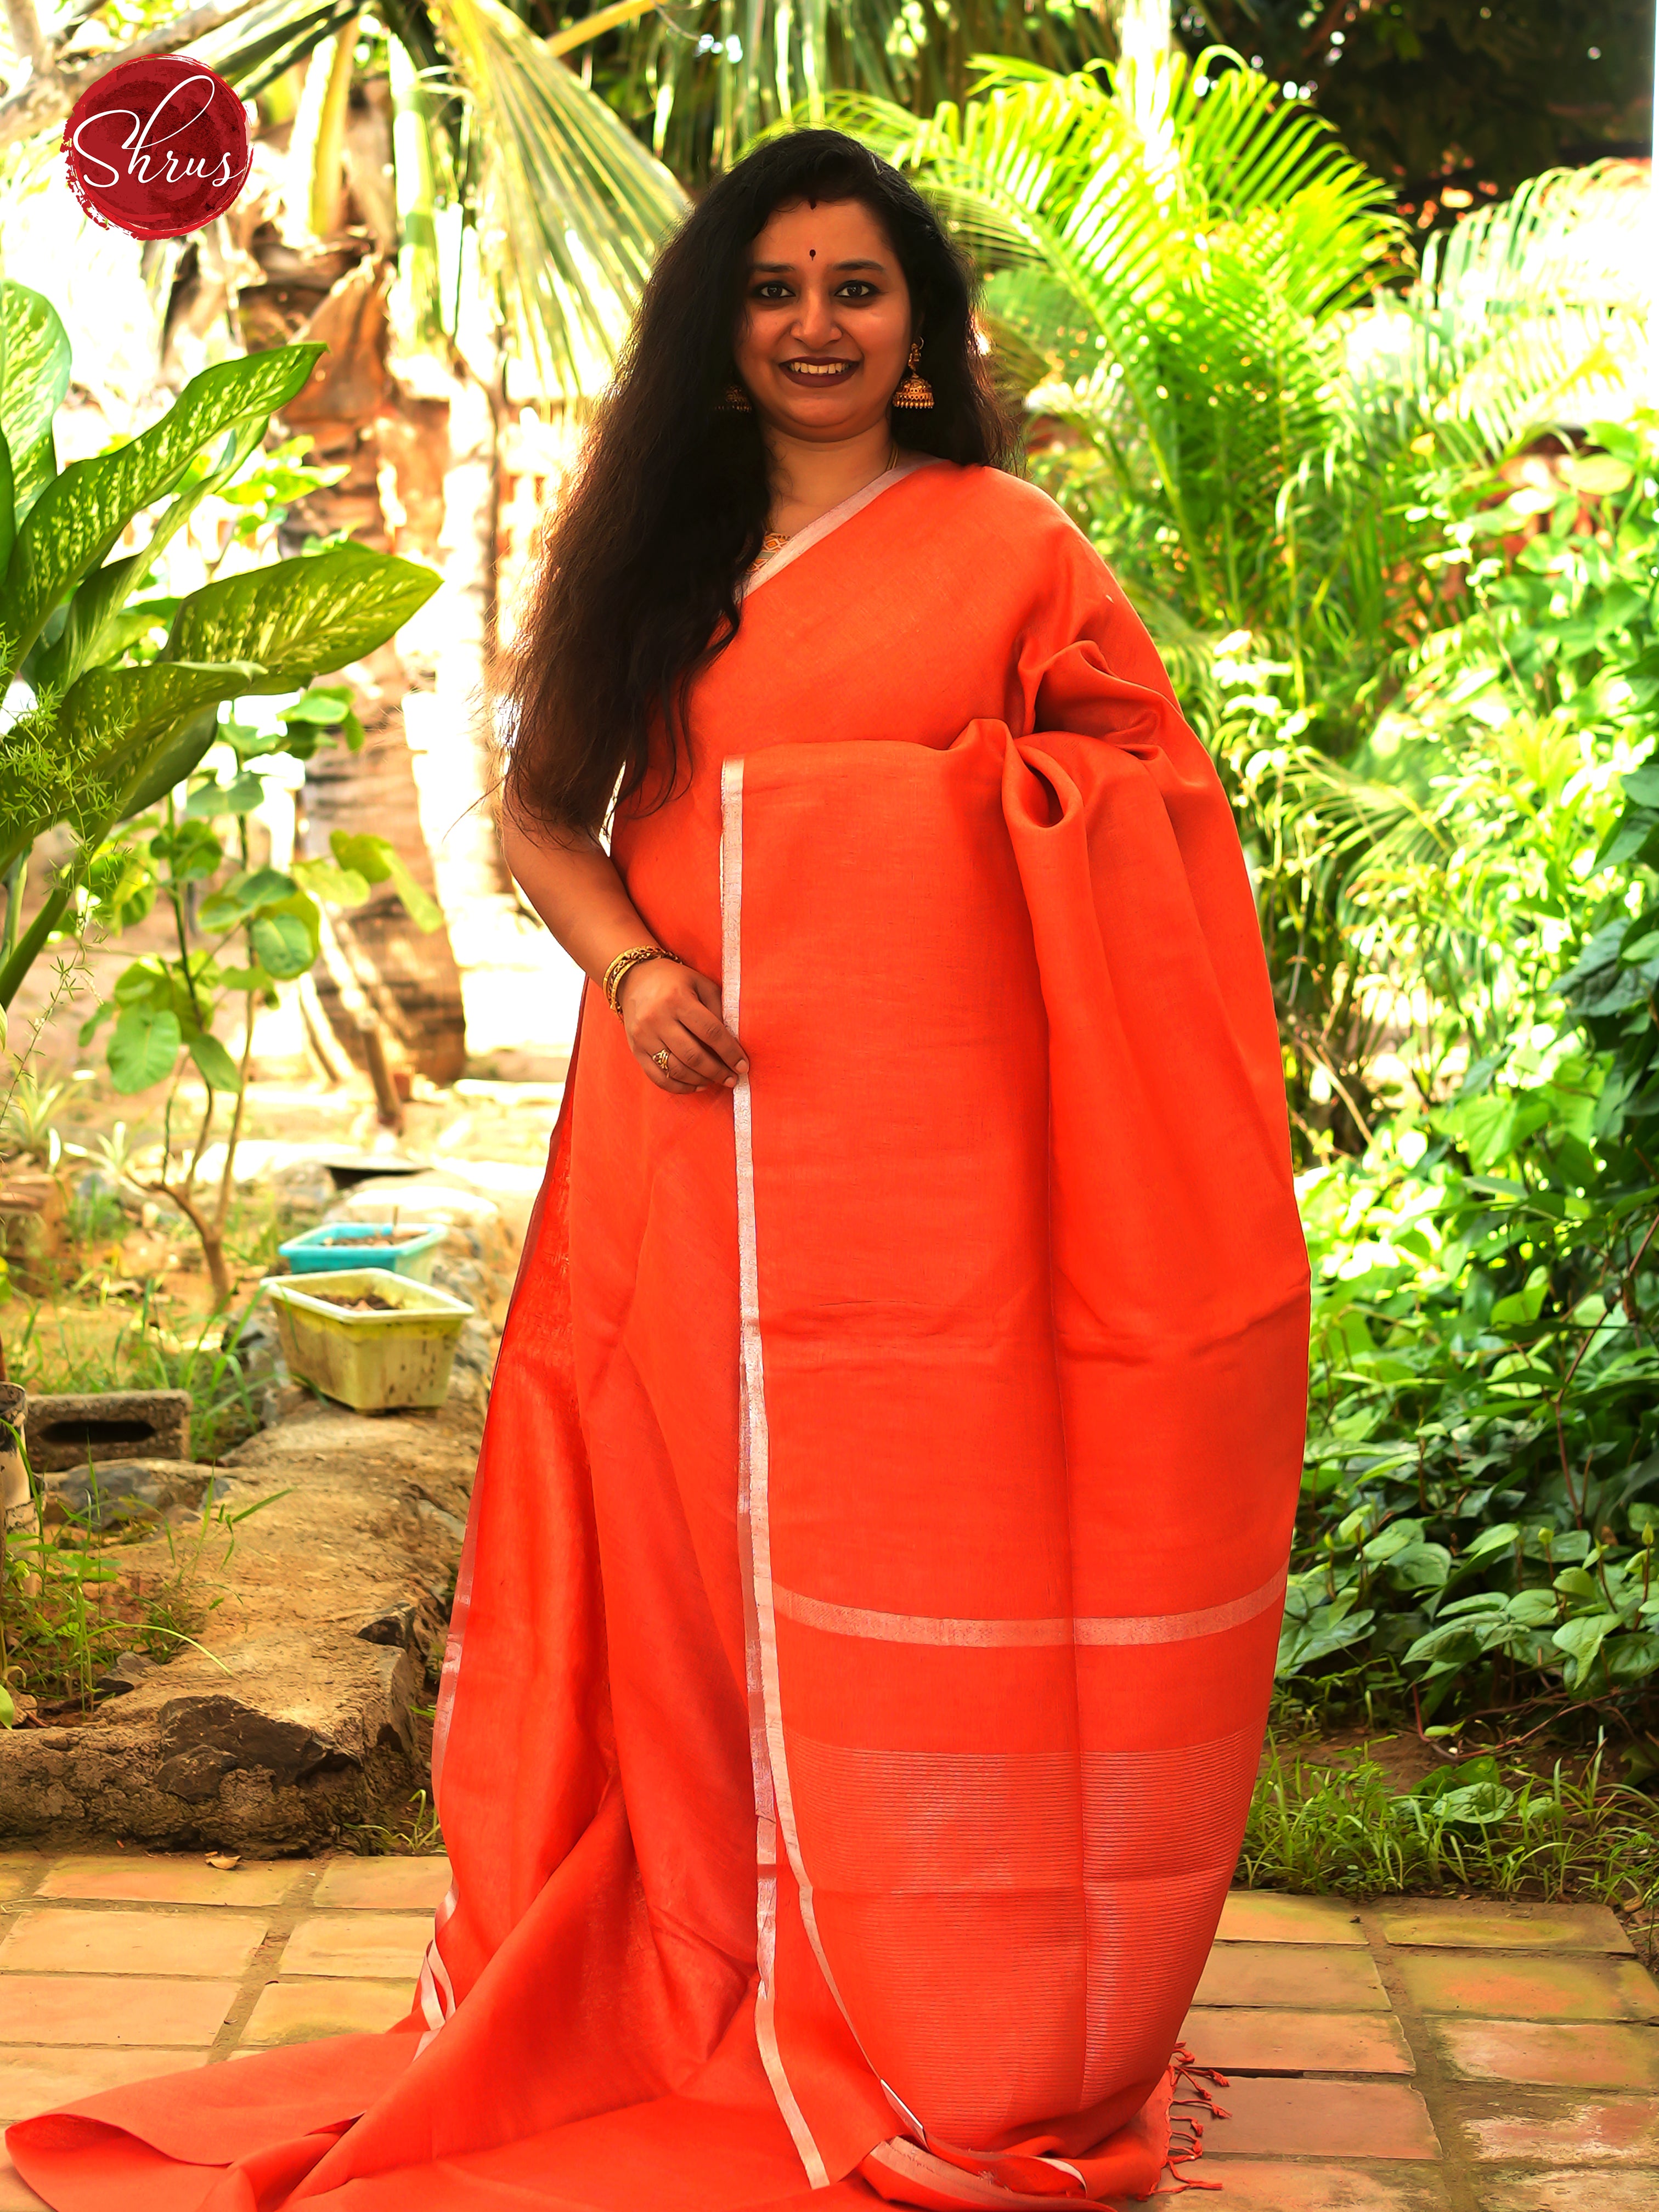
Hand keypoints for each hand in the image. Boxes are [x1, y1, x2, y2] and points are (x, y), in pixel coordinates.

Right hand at [618, 959, 747, 1093]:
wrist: (636, 978)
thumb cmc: (676, 981)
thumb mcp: (701, 984)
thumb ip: (718, 1009)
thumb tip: (734, 1042)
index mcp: (678, 999)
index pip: (710, 1032)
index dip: (730, 1052)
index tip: (743, 1066)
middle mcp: (657, 1018)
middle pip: (693, 1055)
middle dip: (717, 1072)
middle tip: (732, 1079)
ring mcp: (643, 1036)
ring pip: (676, 1069)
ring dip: (700, 1080)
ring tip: (715, 1081)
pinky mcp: (636, 1049)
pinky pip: (658, 1077)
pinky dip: (679, 1087)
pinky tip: (696, 1085)